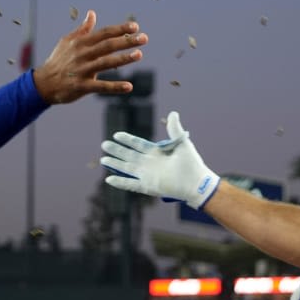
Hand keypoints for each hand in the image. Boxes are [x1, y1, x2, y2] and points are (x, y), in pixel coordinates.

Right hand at [33, 10, 147, 103]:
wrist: (43, 83)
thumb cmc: (58, 60)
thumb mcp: (67, 42)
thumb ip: (82, 29)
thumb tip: (92, 13)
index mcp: (81, 43)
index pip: (104, 33)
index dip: (120, 29)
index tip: (135, 26)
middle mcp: (82, 54)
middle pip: (108, 45)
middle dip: (127, 41)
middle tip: (144, 38)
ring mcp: (82, 70)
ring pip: (106, 63)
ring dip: (123, 58)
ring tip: (139, 54)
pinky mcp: (82, 86)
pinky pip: (101, 86)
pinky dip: (115, 87)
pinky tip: (129, 86)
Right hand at [100, 111, 220, 209]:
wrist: (196, 182)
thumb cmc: (192, 163)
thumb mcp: (181, 142)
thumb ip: (174, 129)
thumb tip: (173, 112)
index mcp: (156, 152)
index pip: (138, 144)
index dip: (127, 140)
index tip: (117, 134)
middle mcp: (149, 163)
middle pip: (129, 155)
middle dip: (117, 150)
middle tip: (104, 144)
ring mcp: (147, 175)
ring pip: (127, 168)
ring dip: (115, 164)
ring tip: (103, 160)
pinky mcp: (148, 186)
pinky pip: (130, 184)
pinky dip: (120, 182)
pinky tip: (109, 180)